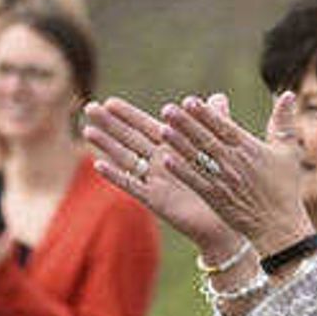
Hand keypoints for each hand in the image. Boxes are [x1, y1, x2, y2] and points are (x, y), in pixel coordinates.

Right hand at [82, 96, 235, 255]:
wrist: (228, 219)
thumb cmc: (225, 183)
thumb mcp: (221, 148)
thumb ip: (216, 122)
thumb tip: (217, 96)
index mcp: (174, 147)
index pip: (146, 125)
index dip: (127, 114)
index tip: (109, 102)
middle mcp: (160, 162)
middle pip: (129, 138)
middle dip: (109, 123)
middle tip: (89, 108)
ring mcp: (156, 181)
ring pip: (126, 158)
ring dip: (107, 145)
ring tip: (88, 131)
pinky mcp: (156, 200)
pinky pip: (132, 186)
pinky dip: (116, 176)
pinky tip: (99, 166)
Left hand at [158, 93, 308, 251]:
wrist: (278, 225)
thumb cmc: (285, 187)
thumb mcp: (289, 151)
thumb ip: (284, 122)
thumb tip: (288, 93)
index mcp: (249, 149)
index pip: (224, 127)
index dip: (205, 114)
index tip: (189, 101)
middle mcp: (234, 162)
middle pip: (205, 139)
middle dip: (186, 124)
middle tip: (167, 109)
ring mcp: (223, 181)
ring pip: (198, 158)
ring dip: (179, 144)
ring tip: (162, 130)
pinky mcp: (215, 198)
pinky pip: (195, 182)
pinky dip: (181, 171)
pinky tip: (166, 160)